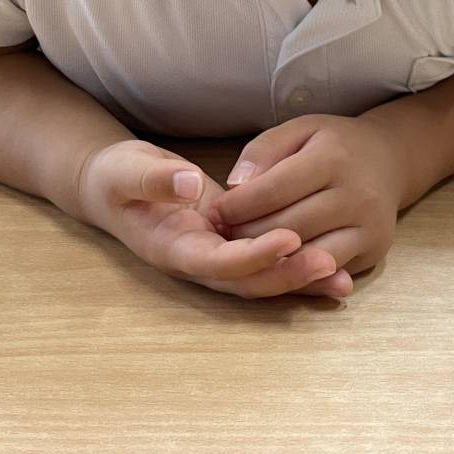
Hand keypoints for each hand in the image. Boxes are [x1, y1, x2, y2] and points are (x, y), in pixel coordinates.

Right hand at [76, 139, 338, 297]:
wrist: (113, 185)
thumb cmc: (117, 177)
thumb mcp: (126, 172)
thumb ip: (154, 180)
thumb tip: (187, 184)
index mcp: (172, 248)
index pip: (216, 261)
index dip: (251, 256)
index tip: (287, 240)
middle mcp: (198, 261)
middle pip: (246, 280)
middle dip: (286, 275)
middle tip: (328, 263)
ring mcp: (217, 254)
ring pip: (262, 276)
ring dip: (298, 278)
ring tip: (339, 274)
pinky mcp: (234, 241)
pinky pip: (268, 259)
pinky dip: (298, 267)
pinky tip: (336, 271)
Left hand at [210, 115, 408, 298]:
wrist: (390, 160)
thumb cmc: (334, 145)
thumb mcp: (300, 130)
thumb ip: (263, 150)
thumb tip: (234, 185)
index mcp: (333, 158)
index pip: (273, 190)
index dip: (237, 205)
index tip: (214, 212)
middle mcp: (356, 194)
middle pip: (286, 227)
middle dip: (245, 235)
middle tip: (221, 236)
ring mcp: (368, 226)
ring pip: (304, 256)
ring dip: (268, 258)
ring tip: (244, 249)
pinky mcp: (373, 251)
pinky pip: (325, 270)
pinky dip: (296, 270)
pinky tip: (276, 260)